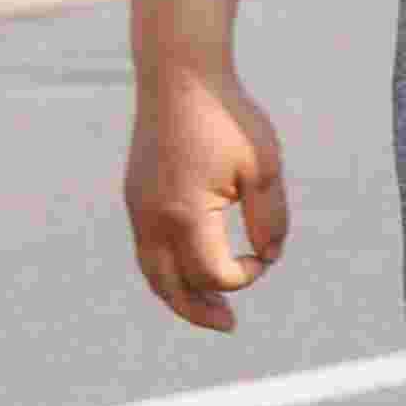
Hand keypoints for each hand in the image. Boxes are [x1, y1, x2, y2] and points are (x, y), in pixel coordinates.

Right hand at [122, 60, 287, 331]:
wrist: (179, 78)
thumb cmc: (228, 120)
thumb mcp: (265, 169)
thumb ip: (270, 220)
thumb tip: (269, 258)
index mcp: (186, 215)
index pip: (213, 273)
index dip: (245, 275)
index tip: (264, 252)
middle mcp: (152, 219)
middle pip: (170, 286)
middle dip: (199, 311)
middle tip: (228, 327)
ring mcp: (137, 208)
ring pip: (152, 270)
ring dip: (178, 295)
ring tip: (205, 312)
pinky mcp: (134, 196)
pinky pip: (146, 248)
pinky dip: (165, 269)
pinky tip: (187, 270)